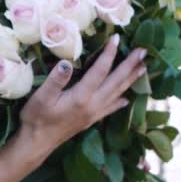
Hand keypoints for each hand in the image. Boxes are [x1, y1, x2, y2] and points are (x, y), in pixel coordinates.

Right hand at [19, 34, 146, 157]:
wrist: (36, 144)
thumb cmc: (36, 118)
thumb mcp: (41, 97)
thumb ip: (56, 80)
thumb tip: (66, 62)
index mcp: (81, 97)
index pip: (100, 71)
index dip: (109, 54)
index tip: (116, 37)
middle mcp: (93, 105)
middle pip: (116, 82)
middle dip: (130, 65)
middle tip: (144, 51)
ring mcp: (93, 114)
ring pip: (117, 94)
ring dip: (130, 80)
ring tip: (143, 68)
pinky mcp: (90, 120)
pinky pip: (111, 108)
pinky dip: (120, 102)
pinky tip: (127, 100)